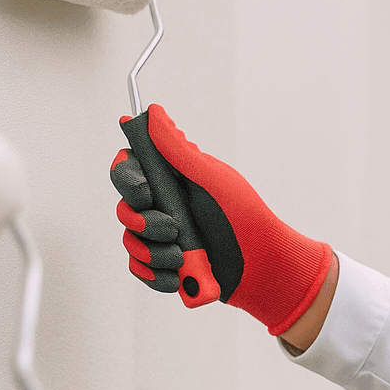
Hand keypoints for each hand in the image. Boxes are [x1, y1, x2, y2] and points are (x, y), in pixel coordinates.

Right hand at [111, 104, 333, 334]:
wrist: (265, 264)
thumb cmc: (245, 216)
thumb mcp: (212, 178)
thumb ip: (177, 149)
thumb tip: (154, 112)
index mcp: (172, 180)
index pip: (129, 170)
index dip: (128, 180)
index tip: (146, 192)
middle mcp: (164, 206)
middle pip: (124, 209)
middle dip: (144, 222)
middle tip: (174, 228)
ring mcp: (164, 237)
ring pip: (131, 242)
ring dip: (154, 252)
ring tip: (183, 258)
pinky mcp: (167, 265)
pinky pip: (140, 270)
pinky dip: (155, 275)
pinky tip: (177, 277)